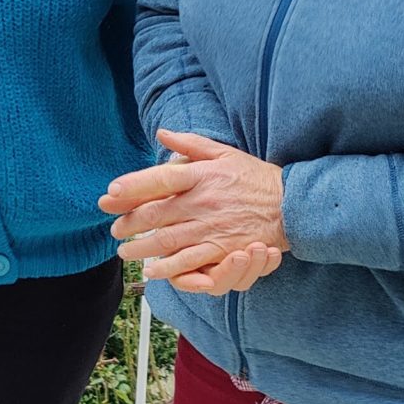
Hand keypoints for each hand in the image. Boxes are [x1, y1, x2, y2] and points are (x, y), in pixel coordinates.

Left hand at [100, 129, 290, 285]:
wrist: (292, 204)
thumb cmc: (255, 178)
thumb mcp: (224, 153)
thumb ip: (190, 144)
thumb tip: (162, 133)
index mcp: (201, 175)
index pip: (158, 179)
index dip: (131, 187)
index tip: (111, 194)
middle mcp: (203, 201)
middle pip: (155, 213)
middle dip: (129, 223)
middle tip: (114, 229)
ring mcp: (212, 227)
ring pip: (166, 240)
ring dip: (141, 247)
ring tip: (125, 251)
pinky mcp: (223, 249)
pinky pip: (189, 261)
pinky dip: (167, 267)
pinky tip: (152, 269)